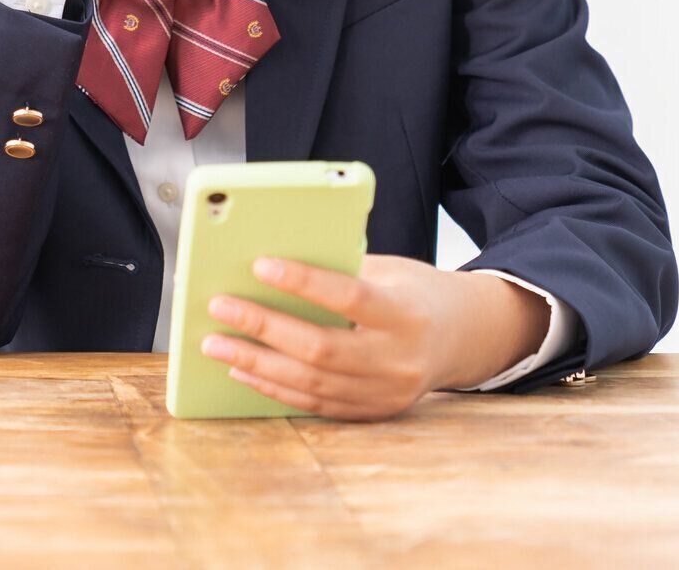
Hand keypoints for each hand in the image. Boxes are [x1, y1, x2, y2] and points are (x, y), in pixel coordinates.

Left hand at [197, 253, 511, 421]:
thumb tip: (268, 271)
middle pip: (322, 348)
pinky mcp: (373, 412)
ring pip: (313, 384)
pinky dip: (274, 388)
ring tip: (216, 344)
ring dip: (257, 364)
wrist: (462, 337)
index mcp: (407, 314)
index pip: (350, 297)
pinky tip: (242, 370)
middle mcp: (400, 360)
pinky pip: (316, 405)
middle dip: (264, 327)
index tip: (259, 265)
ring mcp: (388, 393)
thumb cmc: (413, 292)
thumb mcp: (389, 270)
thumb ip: (340, 271)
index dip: (304, 283)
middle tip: (220, 307)